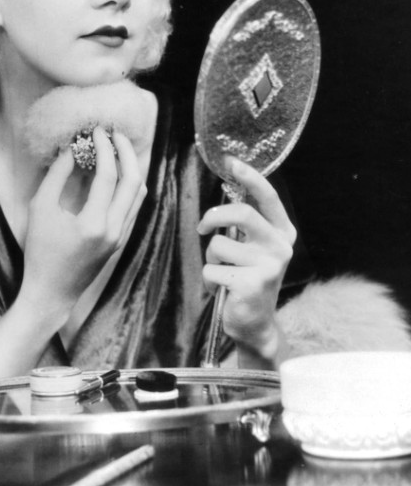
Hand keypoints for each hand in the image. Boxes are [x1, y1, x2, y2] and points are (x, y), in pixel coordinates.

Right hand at [18, 127, 146, 323]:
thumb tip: (71, 150)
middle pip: (134, 181)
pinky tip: (115, 173)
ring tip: (118, 149)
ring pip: (139, 194)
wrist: (52, 293)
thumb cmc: (40, 252)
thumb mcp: (40, 210)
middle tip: (115, 134)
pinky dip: (128, 185)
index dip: (104, 148)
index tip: (96, 131)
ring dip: (132, 167)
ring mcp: (120, 237)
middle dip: (127, 152)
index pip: (109, 175)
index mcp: (94, 223)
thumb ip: (56, 177)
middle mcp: (114, 230)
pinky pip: (133, 206)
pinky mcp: (120, 241)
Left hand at [197, 157, 295, 363]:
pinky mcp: (252, 283)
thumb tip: (227, 188)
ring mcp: (269, 265)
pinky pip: (212, 269)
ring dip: (210, 258)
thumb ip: (246, 223)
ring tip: (222, 272)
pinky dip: (209, 279)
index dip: (250, 177)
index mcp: (283, 233)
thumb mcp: (253, 248)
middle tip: (202, 228)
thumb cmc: (248, 279)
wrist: (255, 323)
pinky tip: (223, 290)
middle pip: (242, 213)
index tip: (231, 162)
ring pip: (219, 244)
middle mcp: (281, 246)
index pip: (268, 197)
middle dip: (213, 216)